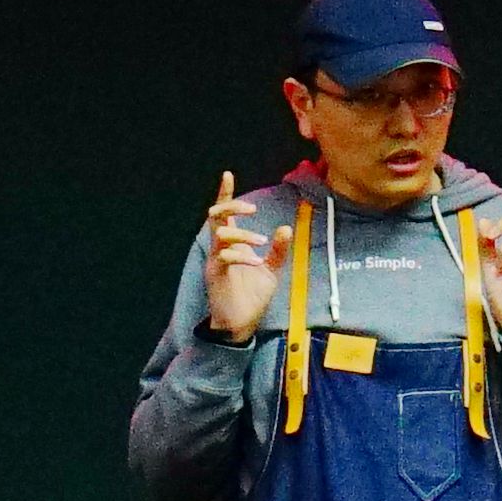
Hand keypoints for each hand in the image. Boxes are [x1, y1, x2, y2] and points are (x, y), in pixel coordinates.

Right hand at [200, 173, 283, 340]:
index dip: (225, 195)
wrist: (241, 325)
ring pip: (221, 235)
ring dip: (243, 234)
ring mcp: (216, 262)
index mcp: (231, 245)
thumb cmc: (252, 297)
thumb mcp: (271, 270)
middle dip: (230, 206)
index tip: (227, 175)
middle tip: (252, 209)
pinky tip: (255, 262)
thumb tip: (286, 227)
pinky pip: (224, 258)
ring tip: (261, 243)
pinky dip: (241, 256)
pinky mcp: (216, 276)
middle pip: (216, 217)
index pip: (224, 215)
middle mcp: (220, 249)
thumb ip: (278, 250)